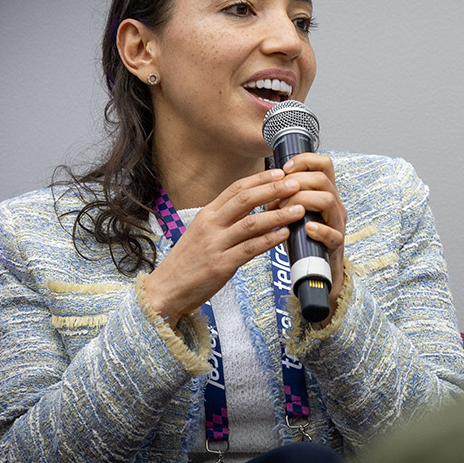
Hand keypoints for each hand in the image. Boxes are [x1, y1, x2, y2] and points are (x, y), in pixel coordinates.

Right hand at [145, 169, 305, 325]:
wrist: (165, 289)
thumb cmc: (187, 263)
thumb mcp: (201, 233)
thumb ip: (224, 220)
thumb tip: (252, 209)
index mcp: (206, 214)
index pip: (236, 189)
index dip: (260, 179)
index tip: (280, 173)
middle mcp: (210, 225)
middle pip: (245, 200)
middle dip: (273, 189)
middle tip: (295, 184)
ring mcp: (215, 244)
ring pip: (251, 223)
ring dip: (278, 215)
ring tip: (298, 209)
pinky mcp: (221, 264)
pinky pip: (250, 249)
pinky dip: (269, 240)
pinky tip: (284, 235)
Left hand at [277, 153, 347, 324]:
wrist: (316, 270)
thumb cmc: (302, 239)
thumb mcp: (292, 213)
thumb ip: (283, 199)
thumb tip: (265, 189)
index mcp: (325, 193)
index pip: (324, 164)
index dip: (305, 161)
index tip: (285, 169)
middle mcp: (335, 204)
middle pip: (322, 178)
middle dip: (297, 182)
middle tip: (280, 195)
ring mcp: (337, 223)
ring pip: (328, 200)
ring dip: (303, 201)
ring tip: (286, 211)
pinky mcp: (337, 244)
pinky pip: (332, 233)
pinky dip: (318, 230)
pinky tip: (306, 230)